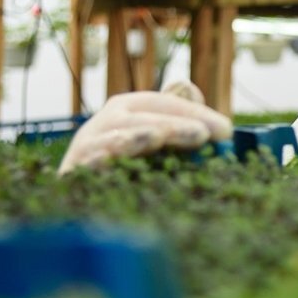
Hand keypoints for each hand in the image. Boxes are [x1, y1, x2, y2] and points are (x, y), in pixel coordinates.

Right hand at [58, 81, 232, 174]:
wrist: (81, 209)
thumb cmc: (129, 165)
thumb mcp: (156, 138)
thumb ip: (177, 117)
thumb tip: (189, 88)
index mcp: (127, 109)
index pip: (164, 103)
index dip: (195, 112)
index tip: (226, 130)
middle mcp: (104, 123)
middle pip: (142, 118)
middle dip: (173, 125)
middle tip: (203, 135)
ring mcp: (86, 149)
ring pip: (114, 139)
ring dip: (137, 137)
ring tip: (158, 137)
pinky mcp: (72, 175)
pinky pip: (88, 167)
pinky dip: (101, 163)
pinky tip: (117, 164)